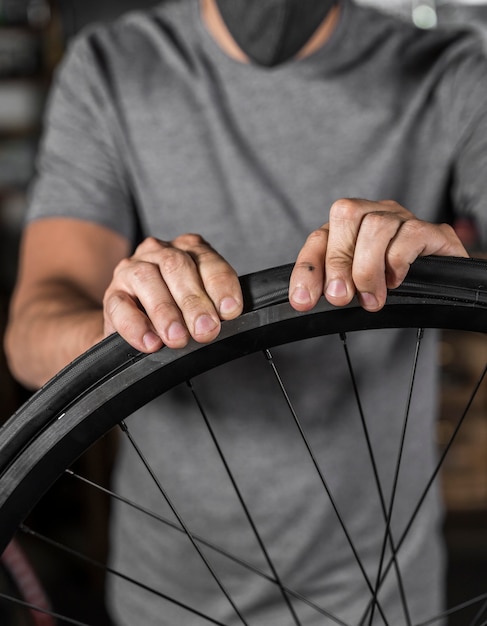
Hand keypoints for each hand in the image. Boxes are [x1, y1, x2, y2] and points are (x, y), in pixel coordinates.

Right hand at [103, 234, 242, 351]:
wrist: (134, 325)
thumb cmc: (177, 312)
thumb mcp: (199, 304)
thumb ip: (213, 307)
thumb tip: (224, 322)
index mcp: (188, 249)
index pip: (208, 260)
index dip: (220, 285)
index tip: (230, 310)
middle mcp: (159, 252)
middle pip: (177, 266)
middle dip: (194, 301)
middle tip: (206, 330)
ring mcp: (131, 270)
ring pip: (146, 279)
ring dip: (165, 312)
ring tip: (178, 338)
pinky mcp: (112, 295)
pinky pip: (120, 306)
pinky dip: (136, 326)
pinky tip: (151, 343)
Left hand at [289, 198, 468, 312]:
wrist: (441, 289)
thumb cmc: (390, 286)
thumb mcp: (354, 288)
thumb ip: (333, 287)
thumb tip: (308, 299)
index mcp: (348, 228)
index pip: (318, 238)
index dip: (308, 268)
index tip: (302, 300)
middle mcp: (373, 214)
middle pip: (345, 216)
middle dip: (338, 263)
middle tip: (340, 298)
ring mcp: (403, 219)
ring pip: (376, 226)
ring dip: (368, 268)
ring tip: (371, 298)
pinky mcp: (432, 231)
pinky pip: (409, 236)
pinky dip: (397, 262)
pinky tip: (396, 280)